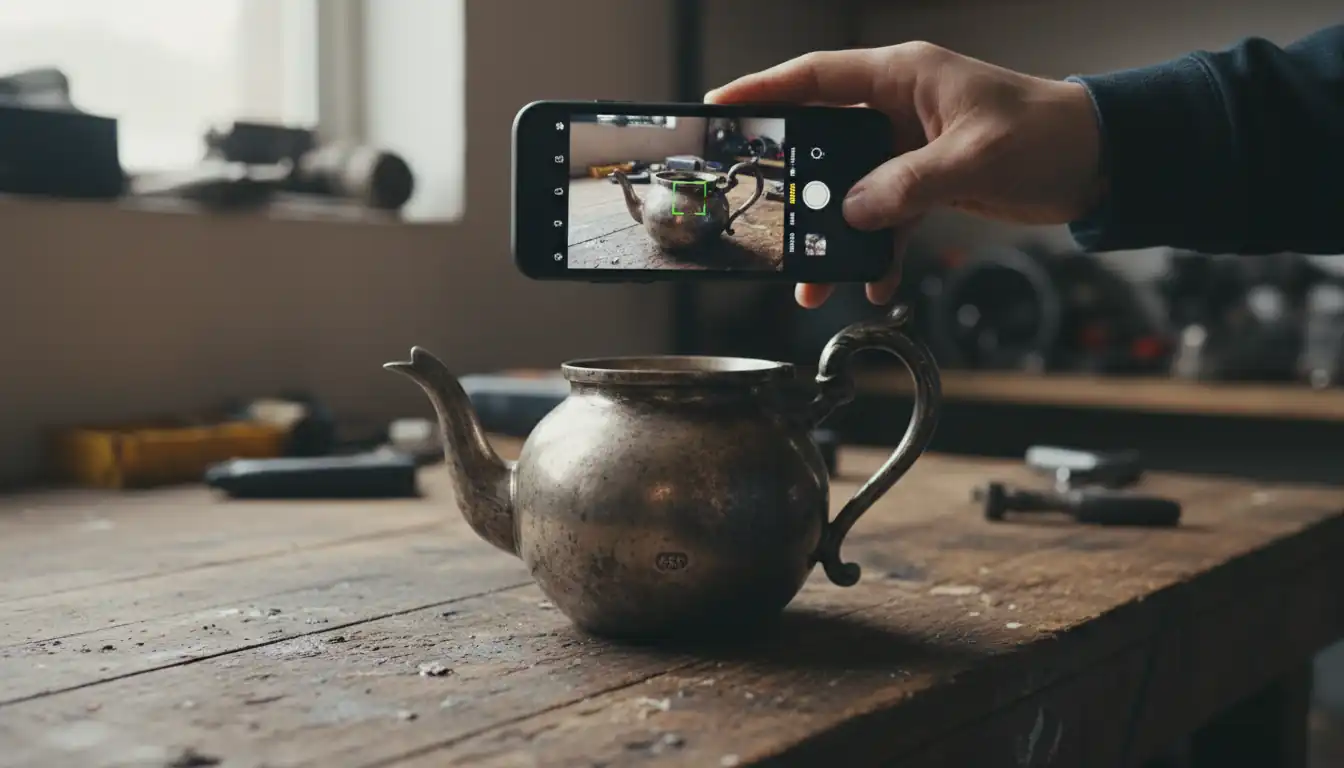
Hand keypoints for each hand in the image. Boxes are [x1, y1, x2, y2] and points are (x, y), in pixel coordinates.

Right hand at [706, 42, 1104, 307]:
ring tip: (816, 280)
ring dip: (836, 237)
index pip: (816, 76)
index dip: (764, 90)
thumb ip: (907, 185)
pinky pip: (885, 217)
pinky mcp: (926, 181)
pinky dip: (879, 253)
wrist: (1100, 164)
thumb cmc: (1049, 135)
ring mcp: (909, 146)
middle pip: (824, 143)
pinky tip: (877, 283)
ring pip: (851, 191)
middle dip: (797, 190)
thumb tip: (853, 214)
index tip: (720, 109)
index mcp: (904, 77)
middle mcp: (898, 107)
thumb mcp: (973, 157)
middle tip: (767, 221)